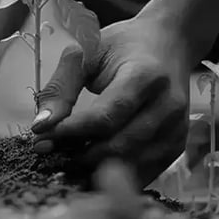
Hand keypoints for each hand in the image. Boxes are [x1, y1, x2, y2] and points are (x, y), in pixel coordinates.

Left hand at [30, 17, 193, 185]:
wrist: (170, 43)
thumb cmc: (123, 46)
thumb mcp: (86, 53)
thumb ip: (61, 87)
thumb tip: (41, 126)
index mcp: (145, 76)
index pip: (106, 116)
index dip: (72, 132)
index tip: (42, 137)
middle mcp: (167, 106)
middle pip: (118, 145)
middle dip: (78, 154)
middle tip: (49, 153)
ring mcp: (176, 129)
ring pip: (130, 164)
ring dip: (94, 169)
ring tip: (66, 161)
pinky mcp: (177, 145)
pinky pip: (143, 172)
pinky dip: (115, 175)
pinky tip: (91, 168)